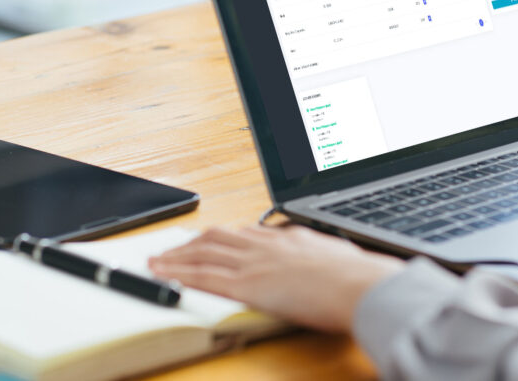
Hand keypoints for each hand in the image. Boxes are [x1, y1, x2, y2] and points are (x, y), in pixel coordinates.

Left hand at [148, 225, 404, 332]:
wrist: (360, 285)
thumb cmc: (358, 277)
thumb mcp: (339, 255)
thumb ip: (322, 253)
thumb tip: (325, 255)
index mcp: (290, 237)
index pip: (246, 233)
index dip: (223, 237)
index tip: (210, 240)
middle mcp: (267, 245)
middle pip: (219, 237)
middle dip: (192, 243)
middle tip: (173, 249)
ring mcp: (255, 262)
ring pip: (204, 253)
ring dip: (176, 256)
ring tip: (157, 261)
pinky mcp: (247, 284)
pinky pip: (205, 277)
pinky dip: (179, 274)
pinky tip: (163, 275)